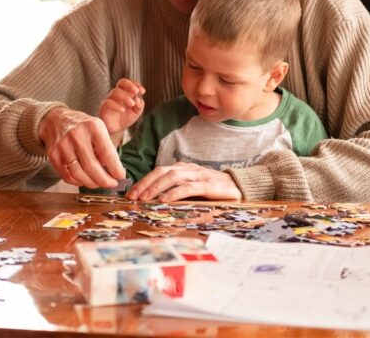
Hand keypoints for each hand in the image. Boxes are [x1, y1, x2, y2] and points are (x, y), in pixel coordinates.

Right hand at [39, 107, 124, 188]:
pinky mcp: (52, 154)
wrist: (56, 119)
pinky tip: (84, 180)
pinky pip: (66, 176)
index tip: (120, 177)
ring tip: (99, 184)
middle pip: (91, 166)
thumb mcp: (98, 129)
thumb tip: (113, 172)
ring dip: (91, 183)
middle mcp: (77, 135)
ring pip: (78, 173)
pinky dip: (78, 182)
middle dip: (104, 180)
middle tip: (112, 184)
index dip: (115, 168)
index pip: (107, 153)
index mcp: (93, 126)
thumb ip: (106, 148)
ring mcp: (63, 145)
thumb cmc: (82, 126)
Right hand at [99, 78, 145, 135]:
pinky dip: (116, 105)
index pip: (129, 83)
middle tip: (136, 91)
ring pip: (116, 91)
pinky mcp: (104, 106)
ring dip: (125, 96)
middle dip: (129, 85)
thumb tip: (138, 99)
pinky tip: (123, 110)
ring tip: (132, 104)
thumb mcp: (136, 112)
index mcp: (126, 92)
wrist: (116, 129)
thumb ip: (139, 105)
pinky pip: (108, 102)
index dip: (135, 84)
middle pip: (121, 82)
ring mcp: (110, 99)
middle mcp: (117, 93)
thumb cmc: (126, 118)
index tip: (142, 91)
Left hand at [126, 162, 242, 201]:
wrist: (239, 185)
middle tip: (132, 197)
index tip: (130, 193)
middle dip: (144, 184)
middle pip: (161, 172)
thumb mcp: (192, 186)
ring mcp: (198, 176)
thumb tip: (154, 199)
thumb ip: (177, 188)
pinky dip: (174, 193)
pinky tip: (164, 201)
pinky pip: (188, 188)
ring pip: (172, 178)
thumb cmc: (213, 188)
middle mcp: (188, 169)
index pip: (158, 171)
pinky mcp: (208, 185)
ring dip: (155, 188)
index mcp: (182, 168)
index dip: (143, 181)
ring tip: (144, 199)